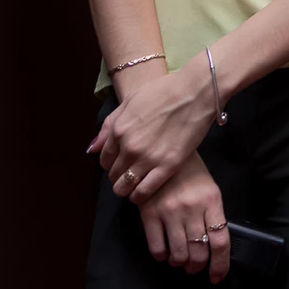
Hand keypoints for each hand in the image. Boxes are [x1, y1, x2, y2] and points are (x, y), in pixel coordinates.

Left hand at [90, 60, 214, 203]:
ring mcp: (148, 158)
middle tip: (129, 173)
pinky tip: (142, 194)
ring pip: (125, 186)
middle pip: (114, 174)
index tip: (120, 163)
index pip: (105, 159)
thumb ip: (109, 125)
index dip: (111, 164)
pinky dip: (139, 196)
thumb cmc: (164, 91)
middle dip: (118, 176)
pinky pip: (145, 191)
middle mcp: (130, 147)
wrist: (195, 92)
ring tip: (133, 186)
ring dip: (126, 189)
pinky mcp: (168, 166)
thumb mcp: (130, 101)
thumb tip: (93, 148)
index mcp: (119, 130)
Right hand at [139, 153, 230, 282]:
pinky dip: (162, 256)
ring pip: (178, 255)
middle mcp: (192, 209)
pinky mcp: (149, 213)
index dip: (220, 265)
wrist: (162, 149)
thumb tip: (212, 244)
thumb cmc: (190, 171)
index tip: (216, 277)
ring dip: (180, 263)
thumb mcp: (208, 188)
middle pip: (199, 253)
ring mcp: (170, 212)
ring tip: (179, 259)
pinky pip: (156, 248)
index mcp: (211, 201)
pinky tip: (163, 251)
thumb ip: (212, 214)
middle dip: (197, 266)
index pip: (220, 242)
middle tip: (194, 266)